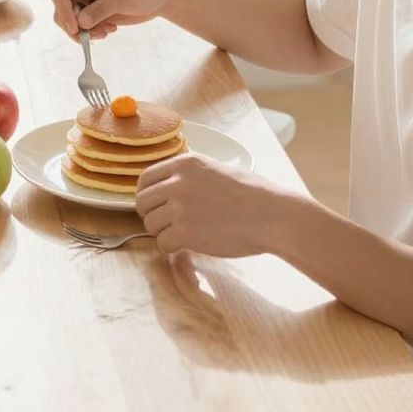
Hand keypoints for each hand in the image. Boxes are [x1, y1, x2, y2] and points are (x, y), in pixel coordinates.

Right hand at [52, 0, 173, 40]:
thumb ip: (100, 10)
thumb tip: (80, 23)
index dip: (63, 13)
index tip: (76, 30)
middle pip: (61, 9)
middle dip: (75, 26)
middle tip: (94, 36)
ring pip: (70, 21)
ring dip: (85, 31)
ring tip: (106, 32)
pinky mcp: (91, 10)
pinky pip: (81, 26)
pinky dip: (92, 32)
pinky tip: (110, 29)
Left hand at [134, 154, 286, 258]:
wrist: (271, 215)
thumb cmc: (251, 194)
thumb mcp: (215, 169)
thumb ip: (189, 175)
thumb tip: (166, 187)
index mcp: (184, 163)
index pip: (145, 178)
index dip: (147, 195)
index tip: (155, 205)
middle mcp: (177, 182)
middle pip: (142, 202)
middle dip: (152, 215)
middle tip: (168, 224)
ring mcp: (180, 207)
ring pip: (150, 224)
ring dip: (163, 233)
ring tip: (183, 235)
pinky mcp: (185, 232)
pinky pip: (162, 243)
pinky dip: (172, 248)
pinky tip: (188, 246)